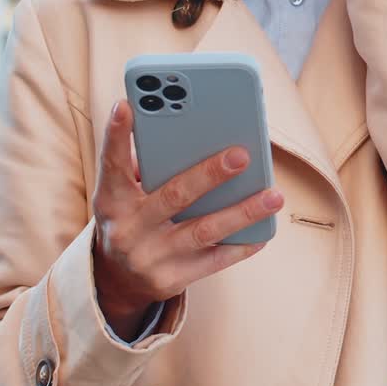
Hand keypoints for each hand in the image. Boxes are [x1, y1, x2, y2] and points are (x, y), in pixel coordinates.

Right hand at [92, 100, 283, 335]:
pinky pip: (214, 261)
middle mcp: (128, 229)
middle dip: (210, 174)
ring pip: (204, 230)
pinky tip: (264, 231)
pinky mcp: (170, 280)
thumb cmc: (132, 217)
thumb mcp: (123, 193)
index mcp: (112, 199)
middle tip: (242, 155)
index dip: (116, 134)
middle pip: (174, 195)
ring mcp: (149, 257)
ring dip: (243, 212)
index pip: (112, 163)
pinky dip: (241, 246)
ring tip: (274, 196)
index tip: (126, 105)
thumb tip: (193, 136)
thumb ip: (148, 166)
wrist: (116, 280)